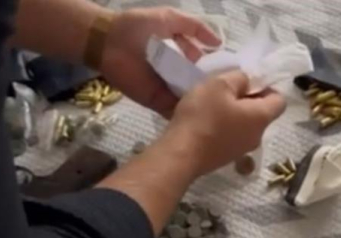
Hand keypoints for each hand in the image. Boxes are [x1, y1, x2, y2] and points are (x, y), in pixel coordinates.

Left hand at [100, 7, 220, 117]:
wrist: (107, 42)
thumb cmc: (136, 27)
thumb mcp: (169, 18)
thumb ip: (195, 27)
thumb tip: (219, 43)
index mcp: (181, 54)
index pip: (204, 66)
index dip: (217, 70)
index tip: (233, 77)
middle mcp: (177, 73)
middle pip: (200, 85)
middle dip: (213, 90)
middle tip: (230, 96)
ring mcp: (167, 89)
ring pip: (190, 99)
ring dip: (202, 103)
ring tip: (220, 108)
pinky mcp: (156, 101)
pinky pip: (175, 109)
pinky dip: (186, 113)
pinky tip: (201, 116)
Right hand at [162, 71, 286, 177]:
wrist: (181, 155)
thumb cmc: (203, 116)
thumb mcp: (219, 85)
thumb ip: (239, 78)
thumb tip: (246, 82)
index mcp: (261, 117)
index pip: (280, 100)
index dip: (267, 87)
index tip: (248, 81)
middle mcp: (257, 136)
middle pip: (260, 113)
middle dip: (246, 99)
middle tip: (226, 89)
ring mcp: (241, 150)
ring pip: (244, 125)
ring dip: (233, 113)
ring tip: (212, 104)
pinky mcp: (225, 158)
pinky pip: (231, 136)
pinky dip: (223, 127)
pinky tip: (204, 121)